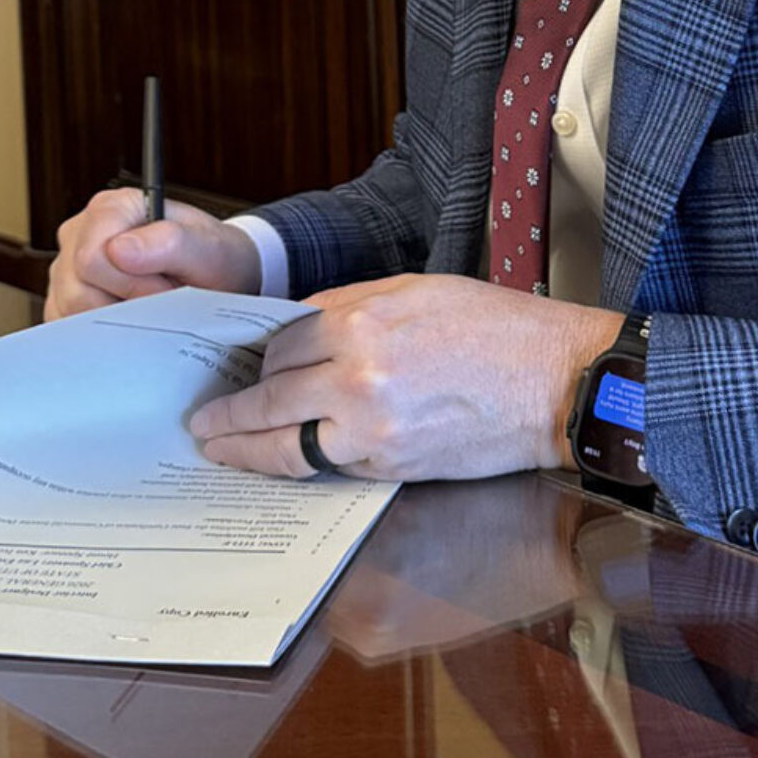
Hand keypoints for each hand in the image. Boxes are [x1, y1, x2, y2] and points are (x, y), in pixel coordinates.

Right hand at [45, 188, 261, 319]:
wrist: (217, 277)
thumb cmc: (212, 257)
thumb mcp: (209, 249)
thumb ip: (170, 242)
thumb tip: (119, 249)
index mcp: (112, 208)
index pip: (91, 257)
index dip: (129, 282)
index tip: (164, 286)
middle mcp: (82, 232)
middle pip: (77, 288)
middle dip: (125, 302)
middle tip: (162, 295)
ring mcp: (68, 266)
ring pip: (70, 310)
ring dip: (116, 316)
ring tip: (150, 302)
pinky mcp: (64, 297)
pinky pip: (69, 325)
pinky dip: (103, 330)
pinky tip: (130, 314)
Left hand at [187, 274, 621, 481]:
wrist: (554, 382)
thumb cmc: (495, 327)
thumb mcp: (416, 290)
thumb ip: (350, 306)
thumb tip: (300, 327)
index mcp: (359, 324)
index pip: (281, 344)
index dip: (259, 358)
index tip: (242, 366)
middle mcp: (355, 379)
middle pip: (270, 397)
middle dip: (231, 410)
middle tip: (203, 420)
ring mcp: (370, 431)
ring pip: (283, 445)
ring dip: (244, 447)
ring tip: (218, 447)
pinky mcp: (389, 468)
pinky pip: (324, 466)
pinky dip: (293, 463)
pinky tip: (276, 459)